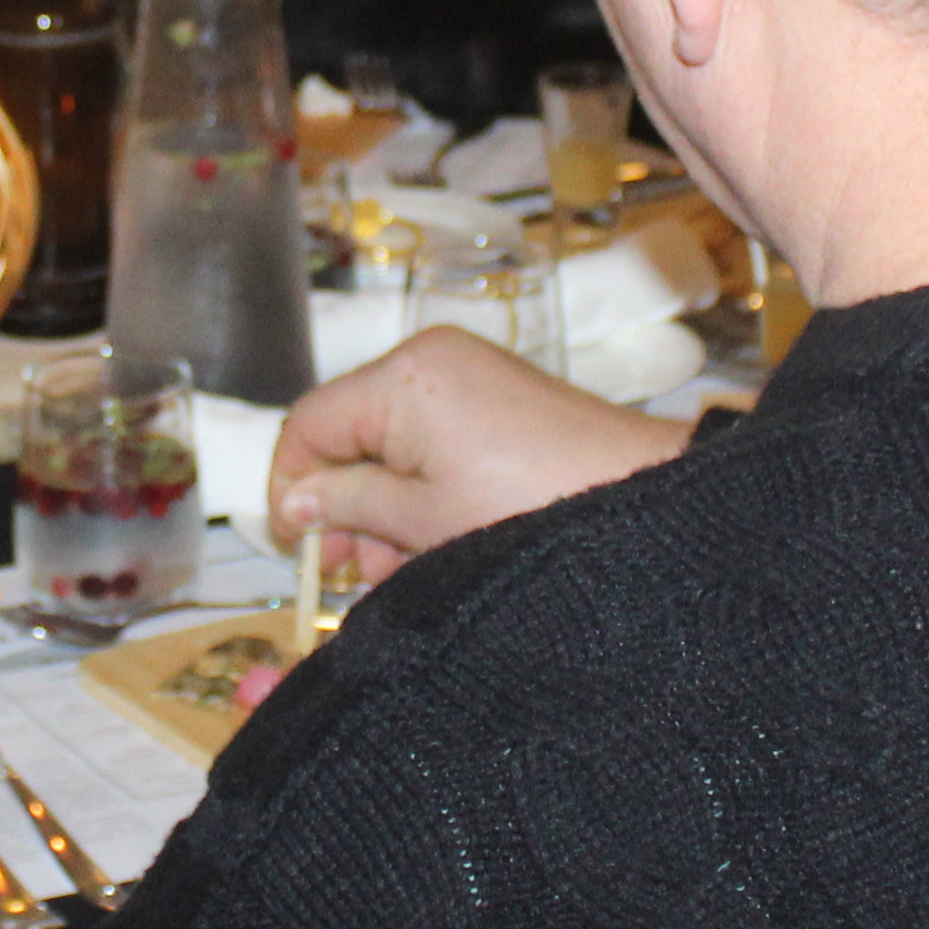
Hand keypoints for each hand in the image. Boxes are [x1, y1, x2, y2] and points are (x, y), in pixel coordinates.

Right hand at [275, 328, 691, 585]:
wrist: (637, 496)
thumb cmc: (525, 507)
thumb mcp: (420, 518)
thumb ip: (346, 504)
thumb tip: (294, 504)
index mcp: (401, 377)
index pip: (310, 423)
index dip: (291, 486)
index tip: (296, 546)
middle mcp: (429, 358)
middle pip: (350, 430)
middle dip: (343, 502)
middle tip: (347, 570)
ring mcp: (467, 372)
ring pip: (392, 440)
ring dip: (383, 503)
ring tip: (395, 569)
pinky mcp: (498, 394)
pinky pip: (433, 436)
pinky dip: (422, 485)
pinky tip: (430, 540)